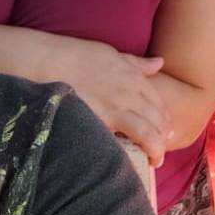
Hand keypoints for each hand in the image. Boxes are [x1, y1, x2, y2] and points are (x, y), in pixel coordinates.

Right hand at [56, 40, 170, 166]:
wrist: (51, 62)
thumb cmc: (77, 56)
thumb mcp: (111, 53)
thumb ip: (136, 63)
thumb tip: (159, 62)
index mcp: (133, 76)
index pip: (159, 102)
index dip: (163, 119)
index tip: (162, 130)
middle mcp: (131, 91)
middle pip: (158, 118)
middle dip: (163, 136)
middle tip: (159, 149)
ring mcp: (119, 106)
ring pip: (150, 131)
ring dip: (157, 148)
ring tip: (154, 160)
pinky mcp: (105, 119)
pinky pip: (133, 137)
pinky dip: (141, 149)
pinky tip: (139, 159)